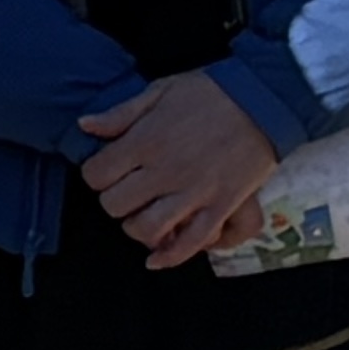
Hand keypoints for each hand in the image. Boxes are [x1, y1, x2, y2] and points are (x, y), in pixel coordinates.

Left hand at [77, 70, 281, 268]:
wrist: (263, 100)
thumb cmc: (210, 92)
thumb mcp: (161, 90)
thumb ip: (121, 113)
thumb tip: (85, 126)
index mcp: (146, 140)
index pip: (97, 174)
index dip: (96, 174)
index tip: (107, 169)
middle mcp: (164, 171)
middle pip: (116, 205)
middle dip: (114, 199)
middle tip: (126, 190)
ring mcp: (193, 193)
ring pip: (146, 229)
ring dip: (136, 227)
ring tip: (142, 215)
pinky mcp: (219, 207)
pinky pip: (190, 243)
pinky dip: (169, 257)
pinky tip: (155, 259)